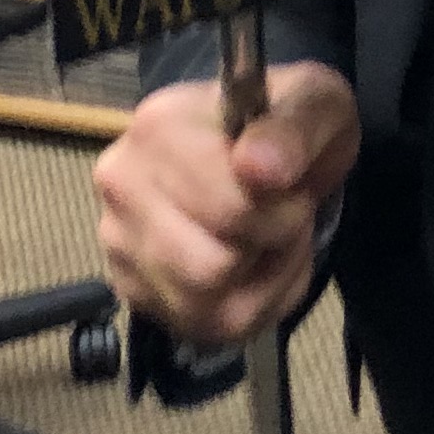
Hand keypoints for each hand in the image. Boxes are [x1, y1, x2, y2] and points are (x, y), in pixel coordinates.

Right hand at [91, 57, 358, 345]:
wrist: (265, 147)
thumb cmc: (287, 125)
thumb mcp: (315, 106)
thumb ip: (293, 130)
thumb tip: (258, 168)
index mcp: (159, 127)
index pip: (228, 210)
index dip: (283, 212)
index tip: (293, 187)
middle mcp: (121, 184)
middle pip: (210, 268)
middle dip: (268, 249)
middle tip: (284, 216)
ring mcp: (118, 240)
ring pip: (202, 306)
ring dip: (261, 282)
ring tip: (266, 239)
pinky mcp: (130, 286)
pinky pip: (200, 327)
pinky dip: (248, 307)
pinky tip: (252, 267)